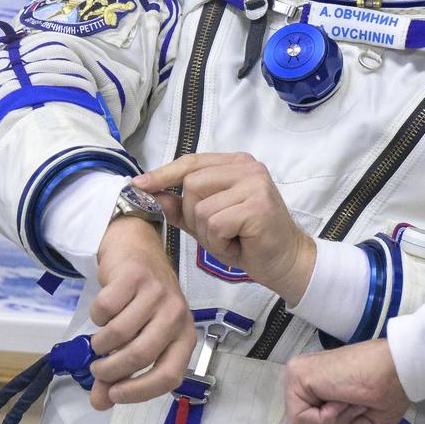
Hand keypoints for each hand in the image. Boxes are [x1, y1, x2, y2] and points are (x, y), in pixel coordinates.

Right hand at [89, 216, 194, 409]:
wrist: (136, 251)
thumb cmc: (141, 303)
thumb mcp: (139, 339)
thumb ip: (120, 374)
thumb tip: (99, 402)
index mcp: (185, 335)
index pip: (170, 375)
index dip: (139, 392)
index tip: (113, 394)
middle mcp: (177, 314)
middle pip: (140, 355)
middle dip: (110, 369)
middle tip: (98, 367)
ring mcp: (158, 293)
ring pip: (119, 334)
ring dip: (100, 343)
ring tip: (100, 339)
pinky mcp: (135, 276)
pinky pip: (105, 310)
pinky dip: (96, 316)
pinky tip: (105, 310)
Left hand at [134, 152, 314, 305]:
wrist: (286, 261)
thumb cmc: (249, 240)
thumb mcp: (209, 223)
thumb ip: (183, 208)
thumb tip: (154, 195)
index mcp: (237, 164)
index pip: (192, 162)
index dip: (163, 174)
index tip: (138, 185)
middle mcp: (248, 167)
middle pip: (192, 184)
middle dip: (194, 215)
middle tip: (218, 231)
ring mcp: (255, 184)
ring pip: (201, 208)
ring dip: (208, 233)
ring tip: (231, 239)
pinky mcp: (258, 205)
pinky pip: (215, 224)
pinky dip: (220, 242)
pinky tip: (238, 244)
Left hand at [285, 340, 409, 423]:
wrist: (400, 370)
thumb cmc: (388, 393)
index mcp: (317, 397)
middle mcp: (302, 386)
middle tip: (361, 414)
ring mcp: (296, 378)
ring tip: (356, 406)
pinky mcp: (297, 374)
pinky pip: (300, 421)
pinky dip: (327, 420)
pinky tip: (342, 400)